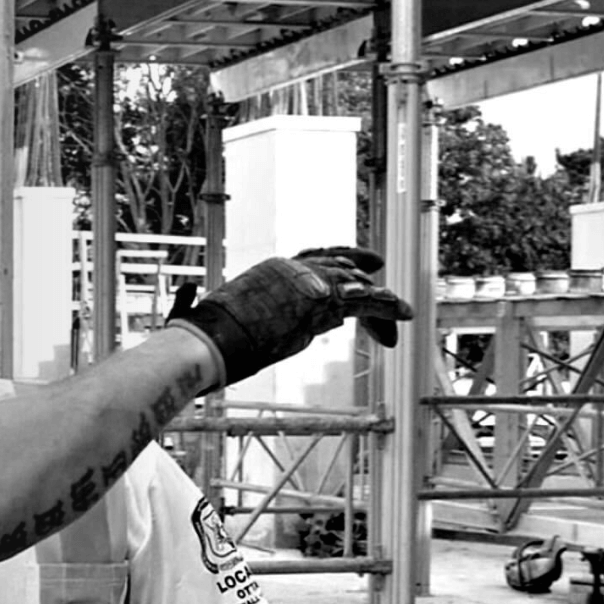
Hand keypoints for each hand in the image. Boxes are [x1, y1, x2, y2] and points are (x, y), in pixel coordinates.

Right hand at [168, 248, 411, 385]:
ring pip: (354, 286)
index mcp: (269, 272)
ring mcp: (308, 282)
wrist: (210, 341)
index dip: (329, 264)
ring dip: (379, 299)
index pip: (307, 263)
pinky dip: (388, 307)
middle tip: (377, 270)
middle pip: (334, 269)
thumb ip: (203, 305)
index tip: (343, 273)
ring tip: (403, 310)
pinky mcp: (322, 302)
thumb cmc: (199, 336)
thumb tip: (197, 301)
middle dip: (358, 274)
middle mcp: (291, 269)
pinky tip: (406, 315)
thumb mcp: (201, 315)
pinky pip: (366, 301)